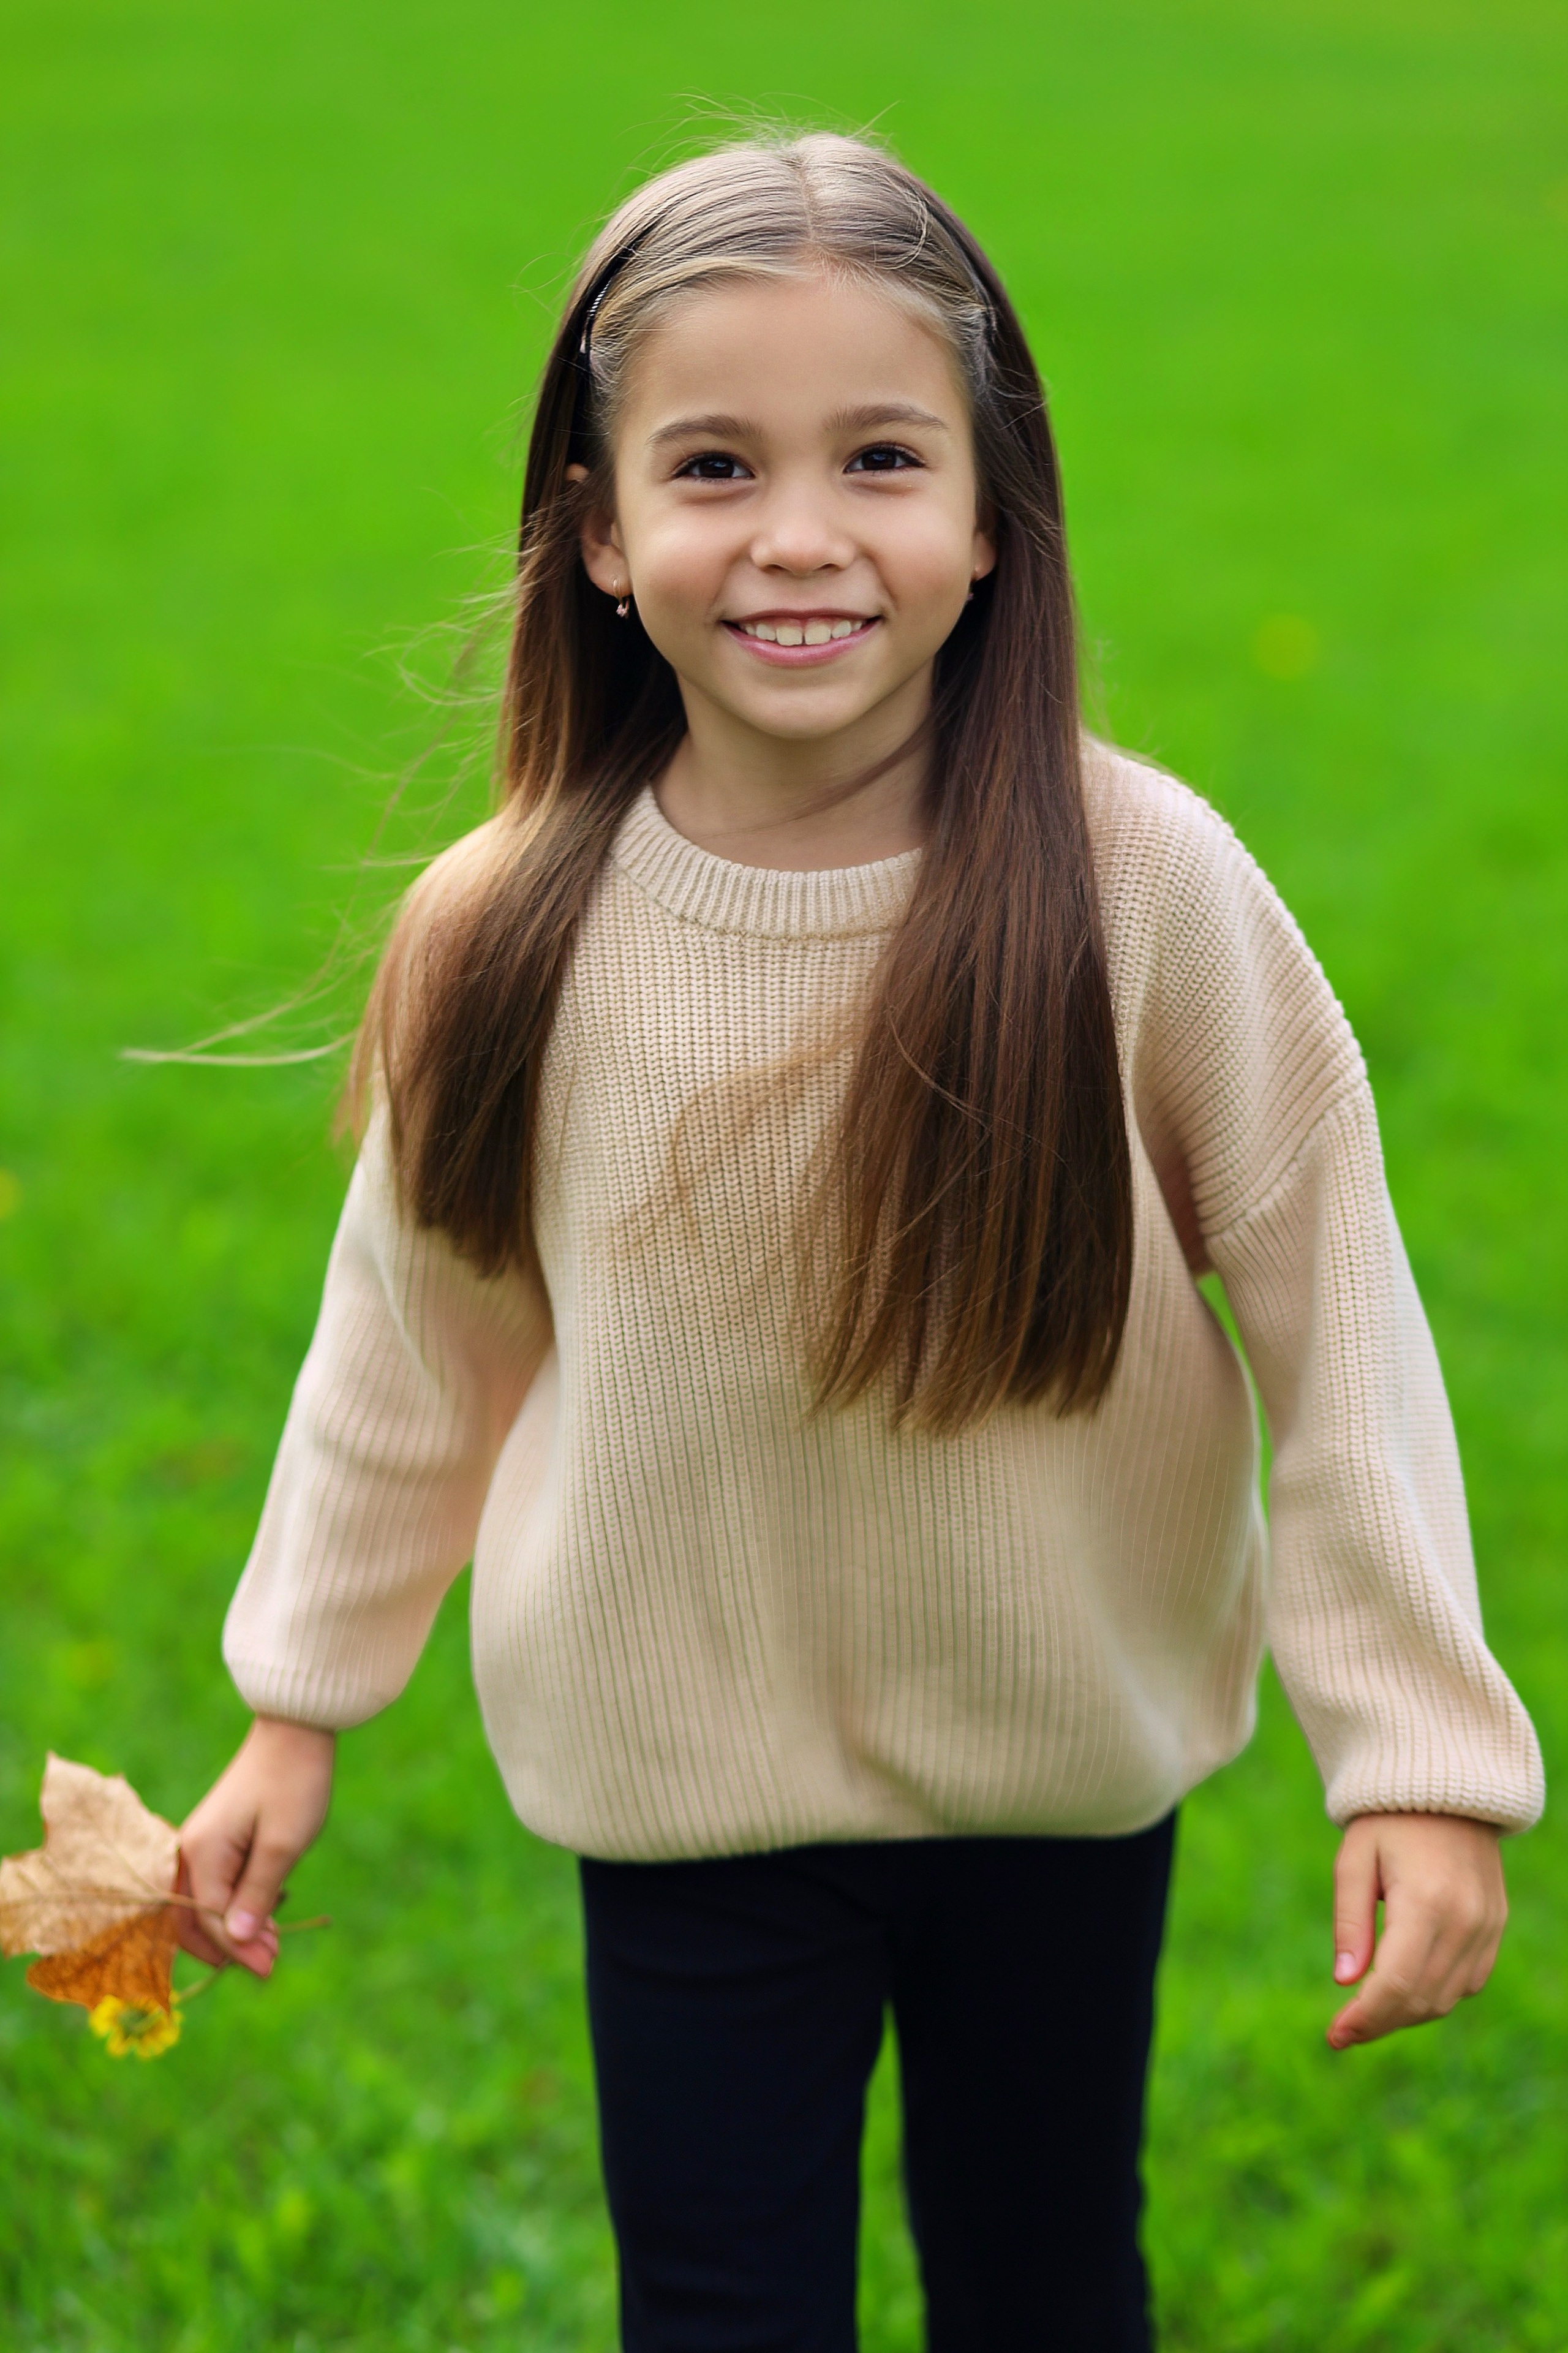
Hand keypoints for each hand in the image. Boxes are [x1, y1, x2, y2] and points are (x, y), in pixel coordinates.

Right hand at [177, 1716, 335, 1977]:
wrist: (296, 1730)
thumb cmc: (293, 1783)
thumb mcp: (282, 1845)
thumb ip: (256, 1896)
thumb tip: (236, 1943)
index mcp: (201, 1853)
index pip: (209, 1921)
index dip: (238, 1951)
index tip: (271, 1968)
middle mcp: (191, 1849)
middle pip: (192, 1918)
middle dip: (228, 1946)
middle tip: (270, 1961)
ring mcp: (202, 1842)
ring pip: (204, 1903)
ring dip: (234, 1927)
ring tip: (275, 1943)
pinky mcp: (217, 1836)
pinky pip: (216, 1883)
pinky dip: (237, 1903)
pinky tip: (270, 1910)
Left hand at [1327, 1812, 1505, 2049]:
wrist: (1446, 1787)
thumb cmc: (1387, 1821)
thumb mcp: (1354, 1860)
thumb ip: (1350, 1922)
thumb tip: (1345, 1982)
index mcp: (1426, 1901)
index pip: (1396, 1983)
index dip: (1365, 2017)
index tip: (1334, 2035)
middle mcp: (1466, 1920)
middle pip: (1422, 1999)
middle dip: (1380, 2023)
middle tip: (1343, 2031)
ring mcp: (1488, 1926)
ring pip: (1447, 1998)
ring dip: (1406, 2015)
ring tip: (1367, 2013)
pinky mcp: (1496, 1927)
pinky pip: (1469, 1982)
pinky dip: (1435, 1995)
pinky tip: (1404, 1990)